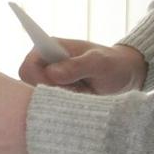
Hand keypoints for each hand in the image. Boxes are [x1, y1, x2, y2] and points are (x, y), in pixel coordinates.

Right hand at [17, 39, 146, 94]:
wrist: (124, 76)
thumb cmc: (113, 64)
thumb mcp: (100, 63)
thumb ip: (78, 66)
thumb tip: (52, 73)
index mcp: (50, 47)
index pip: (28, 65)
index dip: (37, 78)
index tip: (56, 84)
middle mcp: (45, 63)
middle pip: (29, 85)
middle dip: (50, 92)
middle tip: (76, 90)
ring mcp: (50, 80)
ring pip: (39, 98)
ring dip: (59, 99)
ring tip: (81, 92)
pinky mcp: (56, 94)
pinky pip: (50, 106)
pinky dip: (63, 106)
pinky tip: (81, 98)